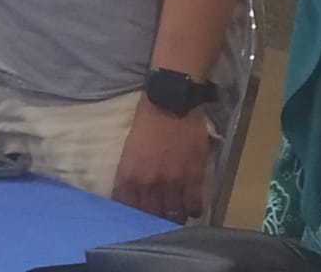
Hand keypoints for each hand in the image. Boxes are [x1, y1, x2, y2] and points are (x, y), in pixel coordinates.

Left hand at [112, 104, 210, 222]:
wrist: (171, 101)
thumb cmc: (147, 120)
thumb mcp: (130, 148)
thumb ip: (132, 173)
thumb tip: (134, 191)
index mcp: (129, 175)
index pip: (127, 208)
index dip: (132, 216)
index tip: (136, 217)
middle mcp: (149, 184)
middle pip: (151, 216)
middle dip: (153, 220)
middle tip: (158, 218)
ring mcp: (172, 183)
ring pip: (173, 215)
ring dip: (174, 217)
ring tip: (175, 215)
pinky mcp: (194, 178)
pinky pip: (194, 206)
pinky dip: (192, 210)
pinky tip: (191, 207)